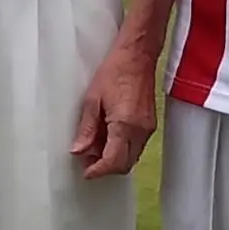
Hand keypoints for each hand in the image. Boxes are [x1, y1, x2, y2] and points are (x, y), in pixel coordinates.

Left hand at [71, 39, 157, 178]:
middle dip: (105, 167)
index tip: (86, 172)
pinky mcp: (150, 124)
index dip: (98, 170)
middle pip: (124, 164)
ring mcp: (148, 129)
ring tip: (93, 146)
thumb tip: (78, 150)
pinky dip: (121, 148)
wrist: (137, 57)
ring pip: (131, 157)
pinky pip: (136, 146)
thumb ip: (86, 128)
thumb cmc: (115, 71)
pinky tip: (107, 136)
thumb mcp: (92, 99)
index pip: (113, 161)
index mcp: (125, 125)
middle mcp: (140, 131)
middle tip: (86, 160)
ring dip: (113, 158)